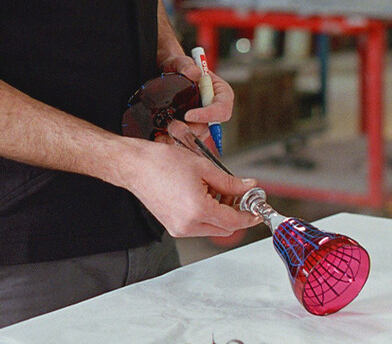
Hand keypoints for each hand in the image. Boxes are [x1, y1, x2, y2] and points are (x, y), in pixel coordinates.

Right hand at [123, 138, 260, 237]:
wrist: (135, 165)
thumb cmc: (162, 162)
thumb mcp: (202, 167)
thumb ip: (229, 181)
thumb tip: (247, 187)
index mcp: (198, 210)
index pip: (234, 221)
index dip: (249, 216)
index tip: (257, 210)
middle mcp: (188, 225)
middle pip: (224, 228)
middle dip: (235, 213)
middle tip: (239, 195)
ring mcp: (178, 228)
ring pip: (211, 228)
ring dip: (220, 213)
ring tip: (216, 190)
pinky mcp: (172, 226)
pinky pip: (198, 226)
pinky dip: (206, 214)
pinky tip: (203, 194)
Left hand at [158, 54, 232, 150]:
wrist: (165, 72)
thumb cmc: (177, 65)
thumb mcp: (179, 61)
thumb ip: (186, 64)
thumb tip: (195, 72)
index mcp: (220, 93)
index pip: (221, 108)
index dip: (207, 115)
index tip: (188, 115)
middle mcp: (213, 109)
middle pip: (209, 127)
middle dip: (191, 131)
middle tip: (172, 128)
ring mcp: (201, 119)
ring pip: (196, 136)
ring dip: (181, 139)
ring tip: (164, 137)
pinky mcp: (190, 126)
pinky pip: (186, 138)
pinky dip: (174, 140)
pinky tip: (161, 138)